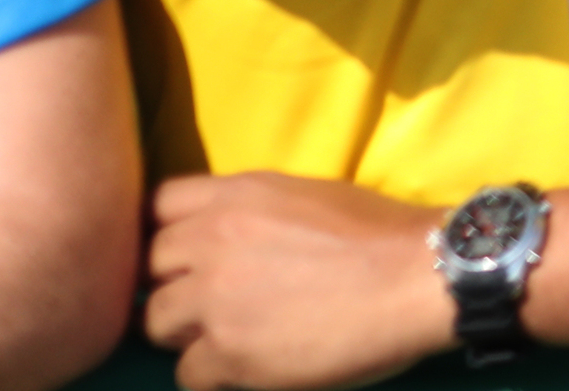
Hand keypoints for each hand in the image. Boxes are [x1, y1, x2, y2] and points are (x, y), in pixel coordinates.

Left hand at [139, 172, 447, 390]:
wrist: (418, 277)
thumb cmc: (379, 233)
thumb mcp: (306, 196)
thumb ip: (250, 212)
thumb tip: (225, 236)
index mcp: (236, 196)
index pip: (157, 206)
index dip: (170, 233)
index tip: (189, 253)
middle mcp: (213, 241)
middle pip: (150, 268)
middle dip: (177, 286)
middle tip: (214, 302)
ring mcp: (215, 299)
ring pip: (158, 323)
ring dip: (189, 333)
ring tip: (231, 338)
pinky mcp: (228, 353)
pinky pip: (187, 373)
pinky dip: (215, 374)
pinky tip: (251, 368)